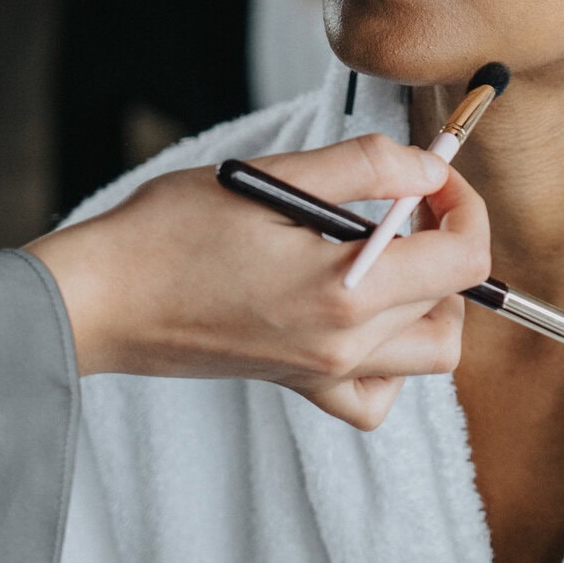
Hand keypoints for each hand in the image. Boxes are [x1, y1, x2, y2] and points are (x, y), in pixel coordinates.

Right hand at [27, 134, 489, 429]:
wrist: (99, 300)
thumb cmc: (168, 232)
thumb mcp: (270, 177)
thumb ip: (363, 168)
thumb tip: (425, 169)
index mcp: (346, 291)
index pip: (463, 259)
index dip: (464, 205)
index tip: (433, 175)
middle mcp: (344, 346)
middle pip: (454, 306)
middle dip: (449, 244)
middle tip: (406, 204)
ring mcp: (322, 373)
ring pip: (430, 356)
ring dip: (431, 302)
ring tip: (388, 254)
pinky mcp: (297, 384)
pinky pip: (376, 395)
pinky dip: (391, 361)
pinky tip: (362, 315)